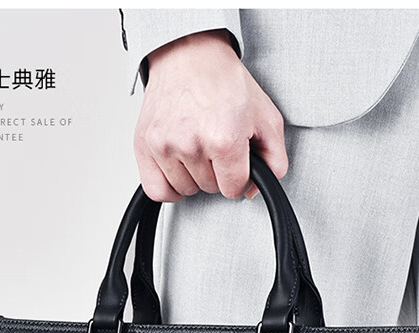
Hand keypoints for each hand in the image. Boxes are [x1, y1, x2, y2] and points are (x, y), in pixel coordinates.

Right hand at [134, 29, 287, 201]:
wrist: (190, 55)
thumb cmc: (223, 82)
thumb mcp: (266, 118)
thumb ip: (274, 160)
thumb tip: (255, 190)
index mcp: (223, 139)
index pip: (233, 188)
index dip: (240, 177)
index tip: (236, 161)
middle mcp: (191, 144)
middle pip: (210, 188)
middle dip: (217, 172)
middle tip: (215, 144)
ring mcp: (165, 146)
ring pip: (185, 190)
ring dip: (193, 176)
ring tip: (197, 148)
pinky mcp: (144, 146)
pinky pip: (156, 190)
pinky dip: (168, 186)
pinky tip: (178, 169)